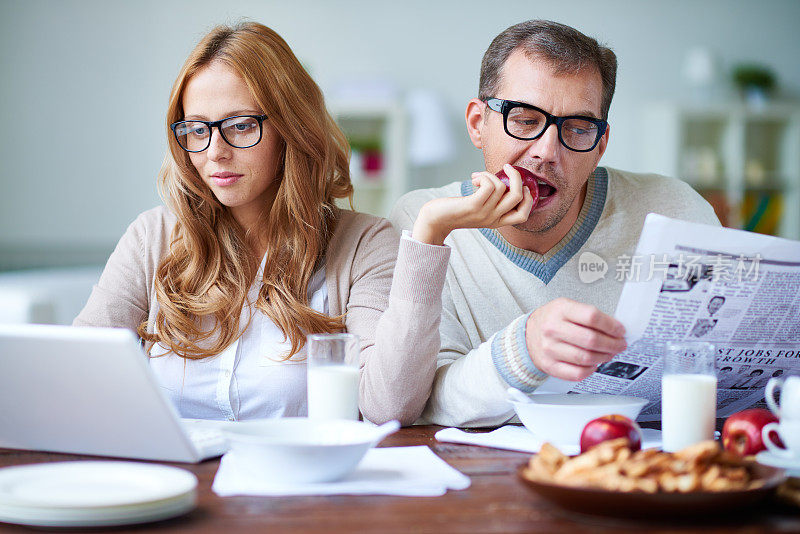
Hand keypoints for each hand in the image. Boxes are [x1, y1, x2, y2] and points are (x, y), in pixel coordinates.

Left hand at [412, 164, 534, 244]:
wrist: (435, 220)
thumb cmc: (456, 210)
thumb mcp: (479, 209)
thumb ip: (492, 200)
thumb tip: (503, 178)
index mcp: (497, 221)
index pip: (523, 215)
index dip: (529, 199)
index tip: (521, 185)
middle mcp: (493, 219)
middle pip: (518, 197)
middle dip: (516, 177)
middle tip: (507, 167)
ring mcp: (484, 214)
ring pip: (501, 187)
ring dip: (490, 175)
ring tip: (477, 177)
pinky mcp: (473, 206)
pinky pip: (489, 186)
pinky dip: (484, 177)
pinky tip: (474, 179)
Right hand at [525, 298, 626, 380]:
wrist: (527, 334)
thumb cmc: (551, 320)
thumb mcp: (567, 307)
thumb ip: (589, 315)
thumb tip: (615, 330)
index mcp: (560, 310)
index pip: (592, 316)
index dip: (611, 325)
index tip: (620, 330)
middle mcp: (553, 329)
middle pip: (591, 339)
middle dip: (612, 344)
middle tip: (620, 344)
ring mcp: (550, 349)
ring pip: (586, 358)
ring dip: (604, 357)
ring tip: (609, 353)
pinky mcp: (549, 365)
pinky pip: (577, 373)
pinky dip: (591, 370)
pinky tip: (594, 363)